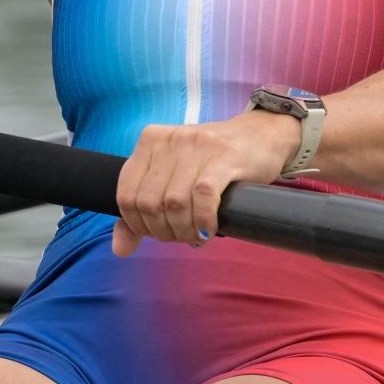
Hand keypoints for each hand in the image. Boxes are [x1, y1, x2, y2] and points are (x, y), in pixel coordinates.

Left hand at [112, 110, 301, 254]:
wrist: (263, 135)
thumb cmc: (214, 160)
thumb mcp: (174, 176)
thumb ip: (143, 209)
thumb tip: (120, 248)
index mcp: (150, 140)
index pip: (126, 194)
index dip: (138, 225)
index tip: (156, 233)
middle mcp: (170, 139)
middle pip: (150, 202)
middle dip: (163, 231)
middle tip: (180, 237)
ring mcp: (197, 145)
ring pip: (174, 203)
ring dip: (183, 230)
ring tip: (195, 236)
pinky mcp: (225, 157)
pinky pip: (203, 197)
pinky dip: (202, 221)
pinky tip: (208, 230)